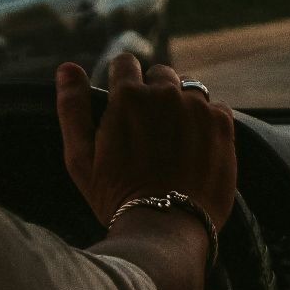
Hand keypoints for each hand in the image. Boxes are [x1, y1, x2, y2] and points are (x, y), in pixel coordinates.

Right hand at [55, 55, 236, 230]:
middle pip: (161, 75)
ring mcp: (198, 108)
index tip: (124, 101)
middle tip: (149, 130)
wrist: (167, 227)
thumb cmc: (116, 196)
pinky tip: (196, 148)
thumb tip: (66, 68)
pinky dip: (206, 122)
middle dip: (154, 94)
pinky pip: (215, 108)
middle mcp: (167, 94)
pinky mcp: (223, 125)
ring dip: (182, 106)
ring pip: (189, 90)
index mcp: (129, 96)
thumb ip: (72, 107)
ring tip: (174, 140)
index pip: (126, 63)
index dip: (123, 80)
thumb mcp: (80, 156)